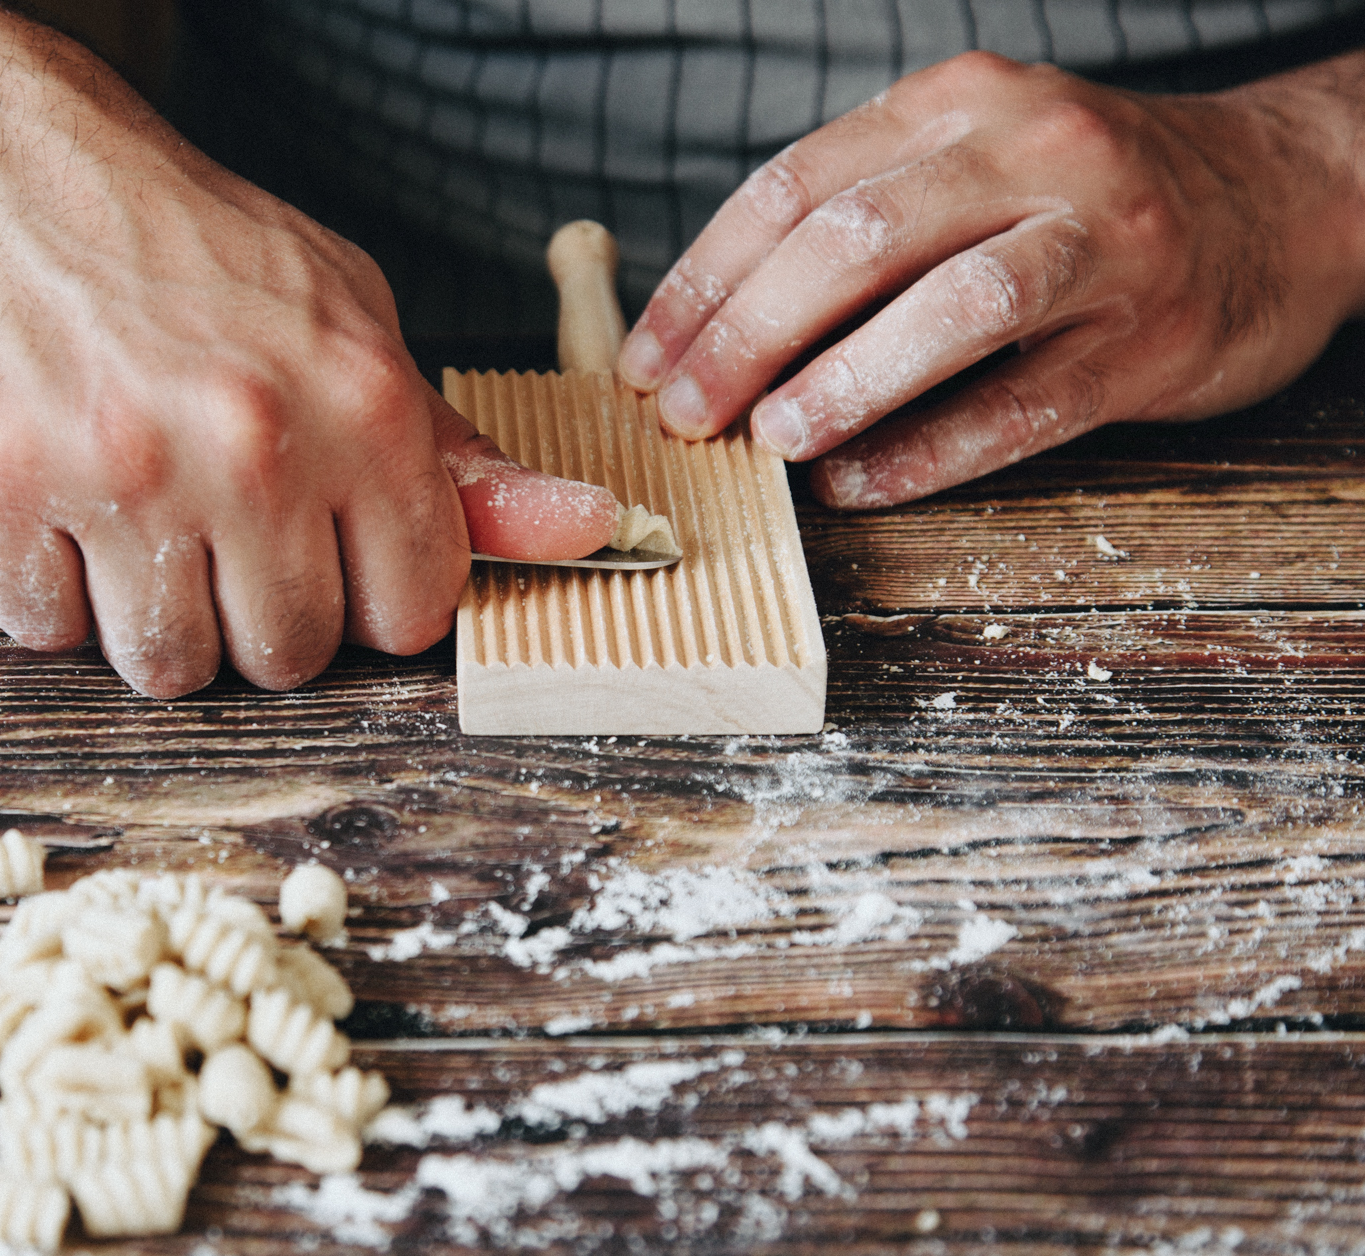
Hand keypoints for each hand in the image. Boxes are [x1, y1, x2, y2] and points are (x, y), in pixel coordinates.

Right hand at [0, 16, 610, 697]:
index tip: (323, 558)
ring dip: (153, 615)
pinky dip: (50, 588)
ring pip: (167, 664)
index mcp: (360, 406)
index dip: (364, 599)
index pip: (406, 614)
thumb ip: (454, 455)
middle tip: (215, 528)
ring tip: (135, 518)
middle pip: (287, 656)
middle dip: (256, 614)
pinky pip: (45, 629)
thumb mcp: (353, 323)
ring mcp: (120, 470)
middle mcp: (251, 446)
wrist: (10, 165)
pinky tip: (58, 503)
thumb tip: (594, 531)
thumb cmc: (193, 253)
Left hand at [617, 51, 1364, 507]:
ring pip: (952, 309)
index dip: (704, 281)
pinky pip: (1025, 403)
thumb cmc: (1084, 197)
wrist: (1281, 198)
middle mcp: (1032, 152)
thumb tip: (707, 326)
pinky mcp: (1148, 340)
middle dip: (747, 335)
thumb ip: (857, 213)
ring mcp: (1102, 243)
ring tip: (770, 439)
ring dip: (843, 381)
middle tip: (685, 412)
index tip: (644, 357)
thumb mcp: (970, 158)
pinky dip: (931, 449)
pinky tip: (860, 482)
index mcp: (958, 104)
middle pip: (855, 241)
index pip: (794, 186)